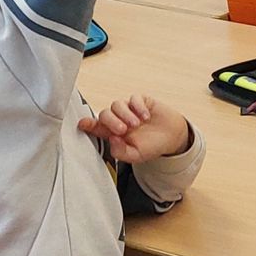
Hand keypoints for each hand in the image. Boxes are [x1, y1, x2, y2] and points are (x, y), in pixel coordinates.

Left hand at [78, 95, 194, 163]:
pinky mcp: (141, 101)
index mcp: (113, 133)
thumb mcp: (136, 156)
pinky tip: (145, 116)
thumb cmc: (152, 146)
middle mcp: (118, 119)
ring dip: (125, 115)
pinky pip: (134, 99)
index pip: (96, 127)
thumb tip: (111, 140)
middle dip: (112, 121)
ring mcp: (129, 109)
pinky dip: (138, 107)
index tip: (83, 124)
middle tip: (123, 130)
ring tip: (137, 124)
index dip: (88, 124)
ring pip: (117, 105)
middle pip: (105, 114)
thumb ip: (121, 152)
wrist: (172, 137)